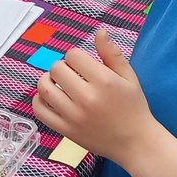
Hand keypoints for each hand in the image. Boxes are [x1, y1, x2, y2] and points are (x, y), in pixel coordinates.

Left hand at [33, 30, 157, 161]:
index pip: (73, 55)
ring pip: (44, 87)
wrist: (137, 144)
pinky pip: (40, 111)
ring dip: (48, 81)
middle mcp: (87, 98)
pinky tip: (50, 98)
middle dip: (63, 67)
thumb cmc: (134, 108)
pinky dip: (39, 100)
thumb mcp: (129, 77)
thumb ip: (112, 54)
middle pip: (57, 68)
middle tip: (73, 76)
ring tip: (59, 84)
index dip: (77, 57)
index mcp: (103, 81)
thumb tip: (99, 31)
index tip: (84, 66)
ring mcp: (74, 116)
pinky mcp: (66, 131)